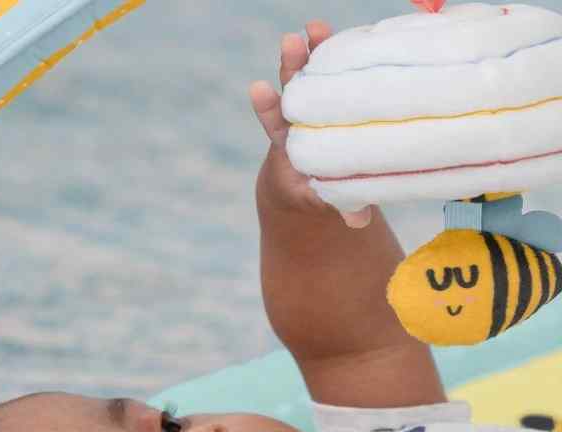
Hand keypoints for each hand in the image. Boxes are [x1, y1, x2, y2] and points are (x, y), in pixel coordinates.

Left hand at [250, 21, 371, 227]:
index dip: (269, 106)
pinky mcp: (327, 96)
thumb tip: (359, 221)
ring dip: (309, 52)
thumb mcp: (326, 201)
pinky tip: (342, 32)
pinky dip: (334, 53)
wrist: (305, 182)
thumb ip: (341, 206)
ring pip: (307, 76)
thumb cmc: (319, 193)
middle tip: (290, 42)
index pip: (275, 124)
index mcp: (289, 148)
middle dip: (290, 68)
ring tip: (313, 27)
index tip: (257, 87)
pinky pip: (330, 72)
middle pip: (290, 91)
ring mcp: (309, 108)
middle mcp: (294, 124)